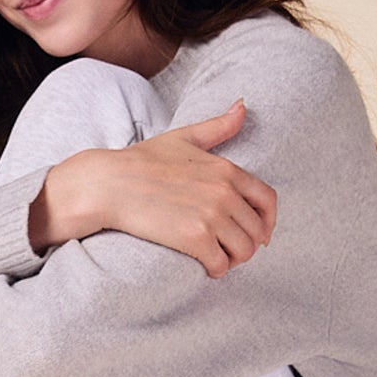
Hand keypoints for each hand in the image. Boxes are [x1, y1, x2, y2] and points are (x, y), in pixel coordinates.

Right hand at [28, 100, 276, 277]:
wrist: (109, 185)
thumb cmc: (142, 161)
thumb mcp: (184, 137)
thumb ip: (218, 126)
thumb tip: (243, 105)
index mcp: (226, 170)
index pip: (267, 200)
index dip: (267, 221)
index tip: (259, 233)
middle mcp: (224, 193)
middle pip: (257, 231)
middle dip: (248, 244)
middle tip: (230, 250)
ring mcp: (212, 217)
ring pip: (244, 251)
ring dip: (234, 260)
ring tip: (219, 259)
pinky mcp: (195, 239)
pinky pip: (221, 265)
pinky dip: (216, 270)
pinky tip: (206, 267)